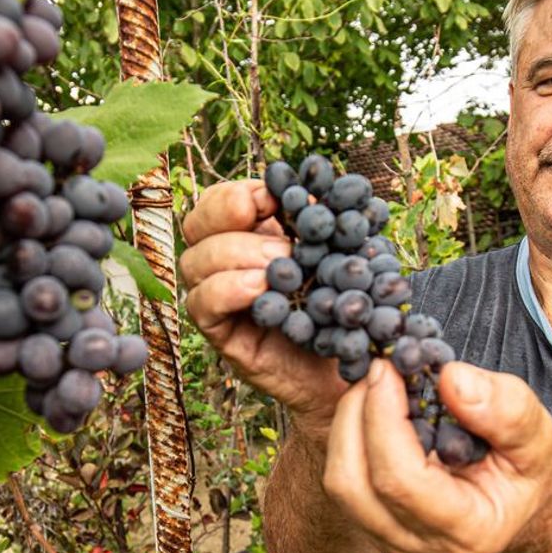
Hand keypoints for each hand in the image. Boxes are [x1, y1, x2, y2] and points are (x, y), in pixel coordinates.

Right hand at [179, 180, 343, 429]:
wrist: (357, 364)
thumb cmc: (348, 302)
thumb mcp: (343, 250)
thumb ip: (325, 217)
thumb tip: (313, 188)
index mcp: (251, 233)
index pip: (219, 201)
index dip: (237, 194)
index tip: (274, 198)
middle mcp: (225, 262)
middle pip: (196, 225)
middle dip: (231, 220)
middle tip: (282, 242)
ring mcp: (218, 297)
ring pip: (194, 262)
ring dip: (236, 256)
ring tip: (282, 271)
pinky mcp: (221, 333)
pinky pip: (201, 305)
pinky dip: (228, 290)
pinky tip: (261, 290)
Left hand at [321, 359, 551, 552]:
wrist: (515, 510)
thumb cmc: (524, 472)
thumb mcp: (536, 435)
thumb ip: (505, 410)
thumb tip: (451, 379)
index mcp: (469, 531)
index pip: (402, 480)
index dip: (384, 418)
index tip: (387, 368)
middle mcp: (422, 548)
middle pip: (355, 485)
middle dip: (356, 416)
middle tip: (377, 369)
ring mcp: (391, 543)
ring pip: (340, 485)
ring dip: (347, 425)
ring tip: (375, 386)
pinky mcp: (372, 527)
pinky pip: (343, 482)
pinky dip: (348, 438)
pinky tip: (372, 409)